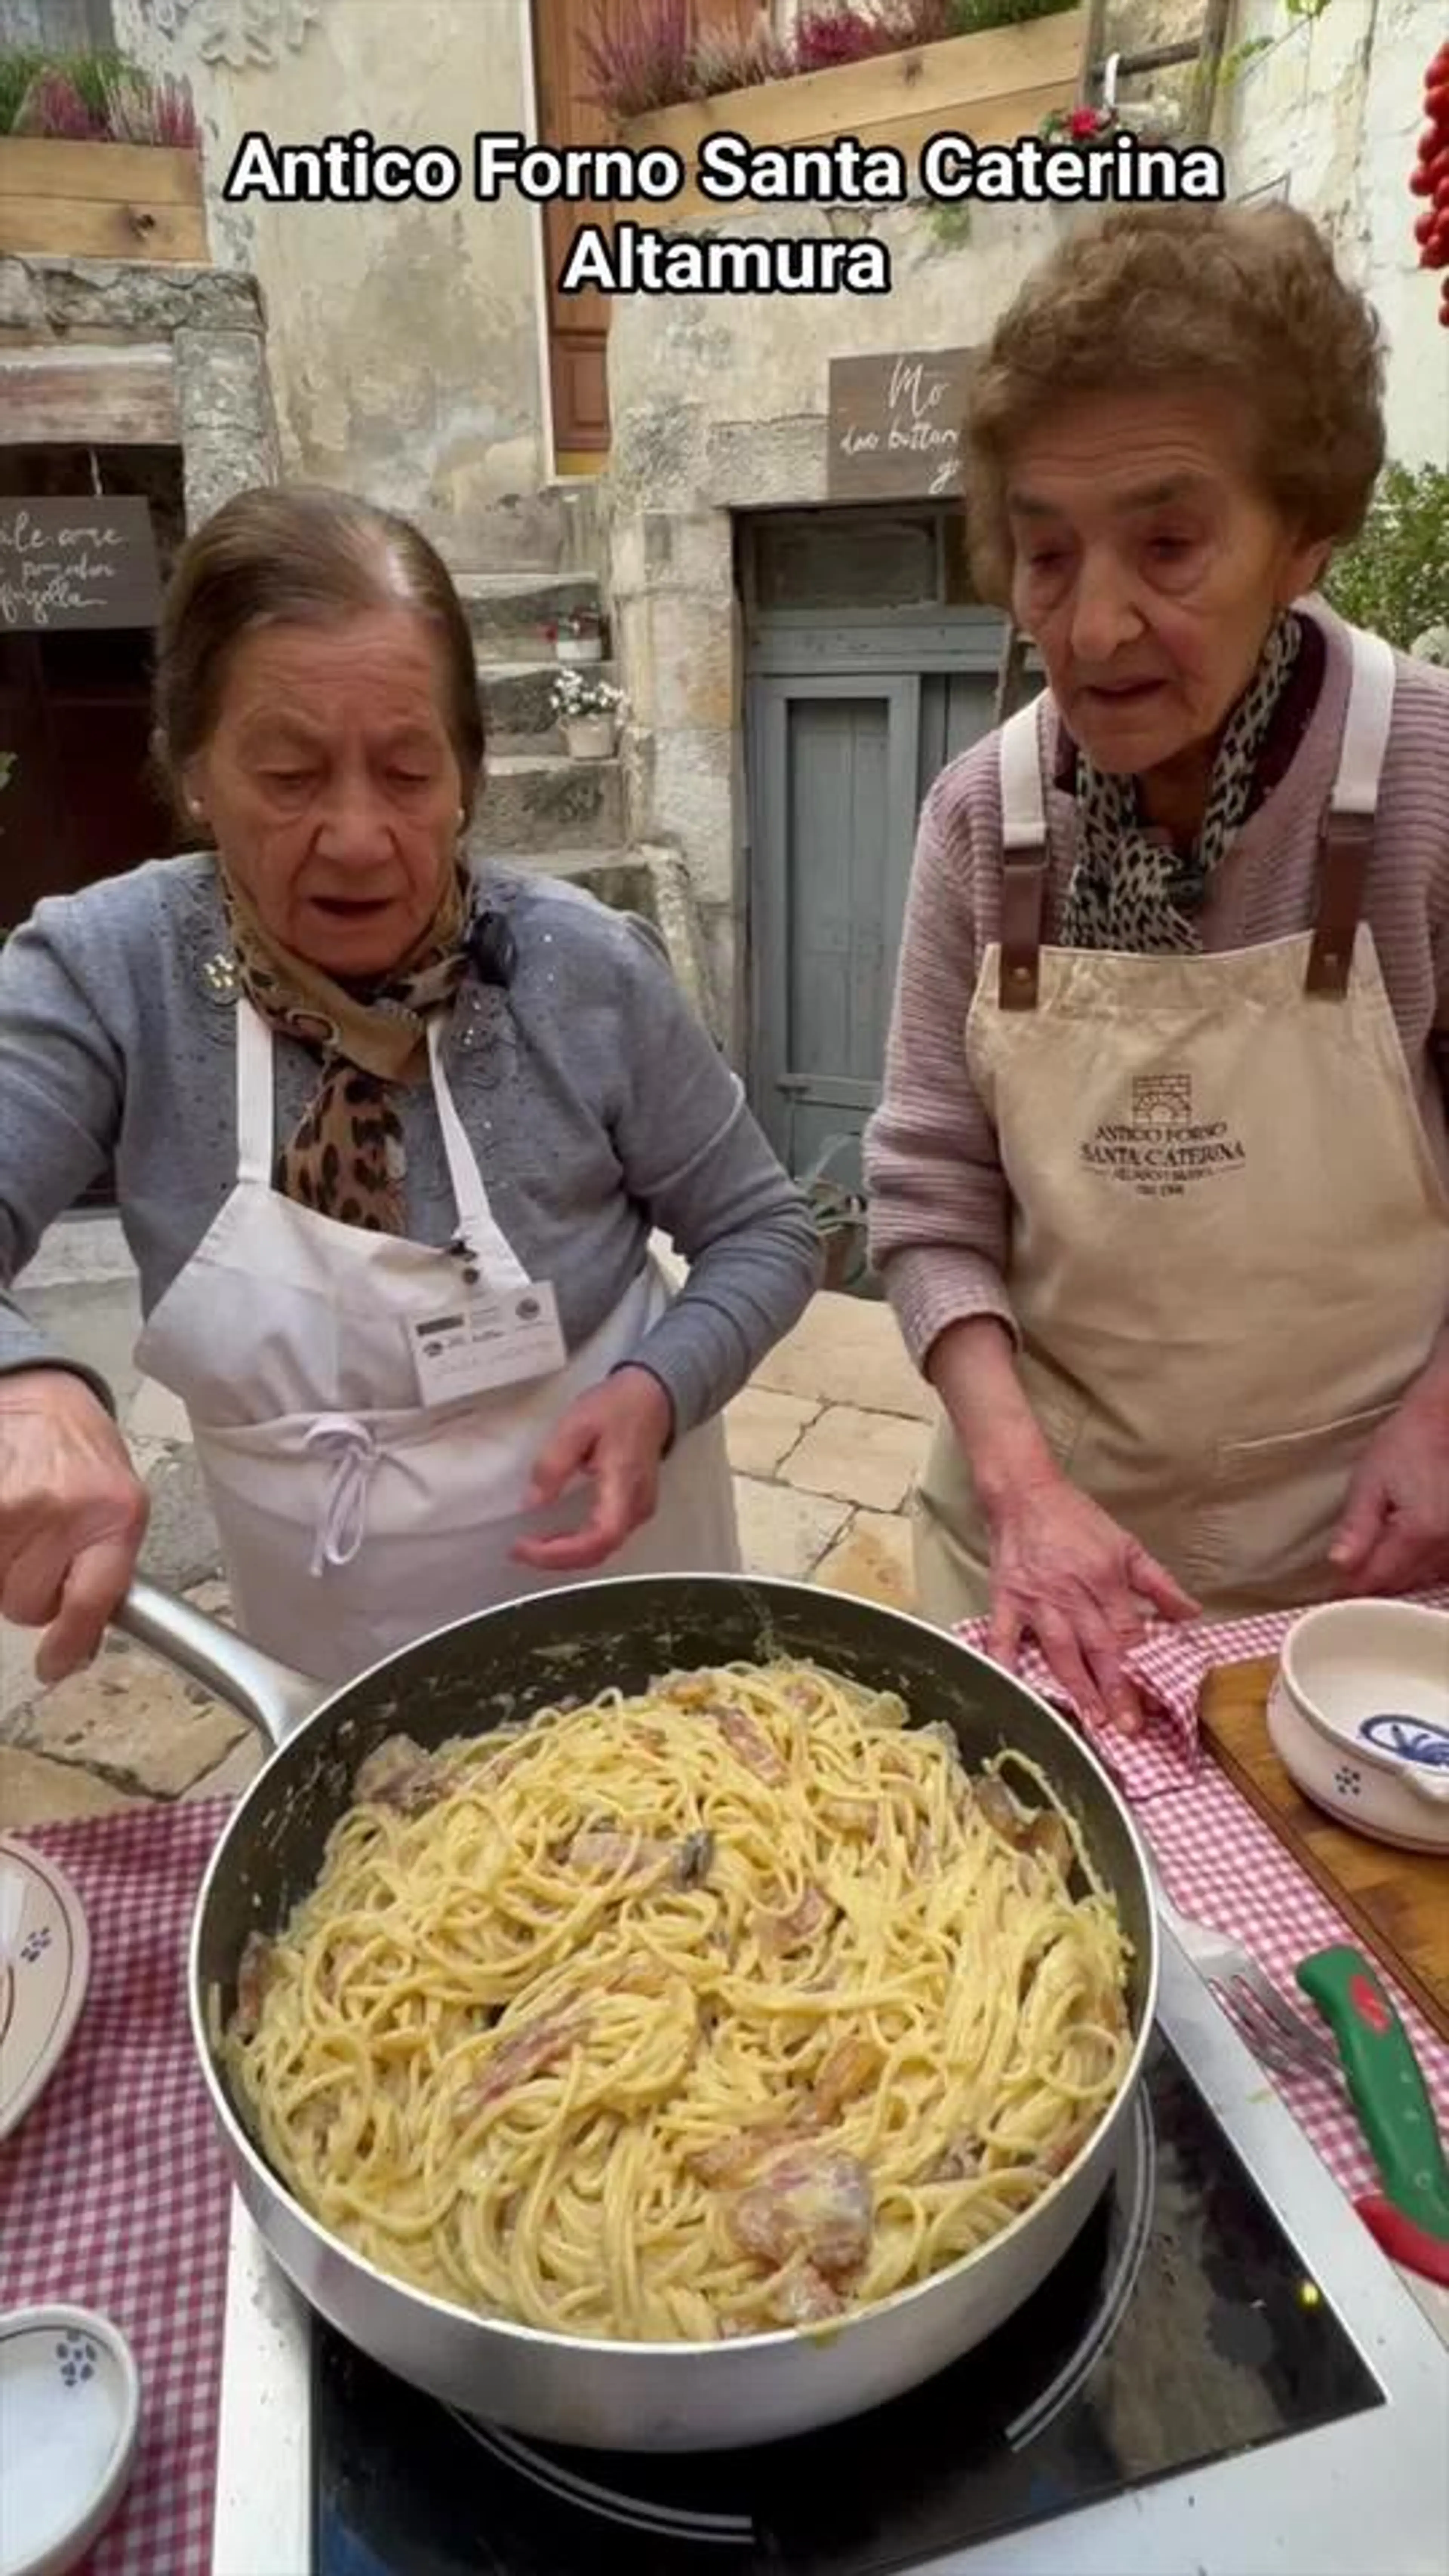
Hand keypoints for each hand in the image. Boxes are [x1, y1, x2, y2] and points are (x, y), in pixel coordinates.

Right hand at [0, 1370, 148, 1684]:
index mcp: (116, 1516)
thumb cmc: (84, 1459)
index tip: (56, 1665)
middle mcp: (63, 1509)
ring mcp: (12, 1502)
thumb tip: (79, 1647)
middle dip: (30, 1586)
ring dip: (3, 1567)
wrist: (44, 1403)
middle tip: (39, 1547)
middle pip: (25, 1603)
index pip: (91, 1601)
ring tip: (19, 1527)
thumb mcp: (120, 1512)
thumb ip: (105, 1576)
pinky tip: (7, 1521)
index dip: (68, 1642)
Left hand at [512, 1366, 673, 1573]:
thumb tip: (532, 1503)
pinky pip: (605, 1538)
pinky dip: (578, 1545)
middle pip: (599, 1551)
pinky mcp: (634, 1509)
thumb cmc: (615, 1408)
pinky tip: (555, 1538)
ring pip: (602, 1549)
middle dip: (556, 1558)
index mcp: (624, 1485)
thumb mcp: (576, 1425)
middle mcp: (636, 1507)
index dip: (562, 1552)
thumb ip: (553, 1464)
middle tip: (520, 1551)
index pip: (599, 1537)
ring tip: (531, 1547)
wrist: (651, 1398)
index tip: (525, 1547)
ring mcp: (639, 1510)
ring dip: (566, 1555)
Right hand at [985, 1467, 1198, 1731]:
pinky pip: (1003, 1638)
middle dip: (1115, 1690)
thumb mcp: (1127, 1545)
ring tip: (1091, 1720)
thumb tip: (1190, 1614)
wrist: (1024, 1493)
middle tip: (1127, 1727)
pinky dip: (1005, 1665)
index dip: (1141, 1667)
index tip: (1154, 1700)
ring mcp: (1036, 1600)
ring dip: (1076, 1687)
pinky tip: (1012, 1693)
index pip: (1128, 1632)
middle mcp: (1072, 1594)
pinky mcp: (1005, 1600)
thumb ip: (1159, 1584)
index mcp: (1106, 1579)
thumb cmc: (1076, 1519)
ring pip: (1059, 1651)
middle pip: (1098, 1649)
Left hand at [1327, 1388, 1448, 1595]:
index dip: (1351, 1590)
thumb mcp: (1371, 1479)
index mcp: (1419, 1530)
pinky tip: (1404, 1558)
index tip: (1333, 1595)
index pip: (1377, 1579)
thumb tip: (1339, 1563)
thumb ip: (1357, 1526)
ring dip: (1398, 1579)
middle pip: (1402, 1585)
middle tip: (1347, 1583)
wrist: (1445, 1420)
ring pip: (1423, 1580)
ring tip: (1372, 1568)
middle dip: (1373, 1587)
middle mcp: (1447, 1545)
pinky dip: (1421, 1569)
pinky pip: (1441, 1569)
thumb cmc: (1408, 1442)